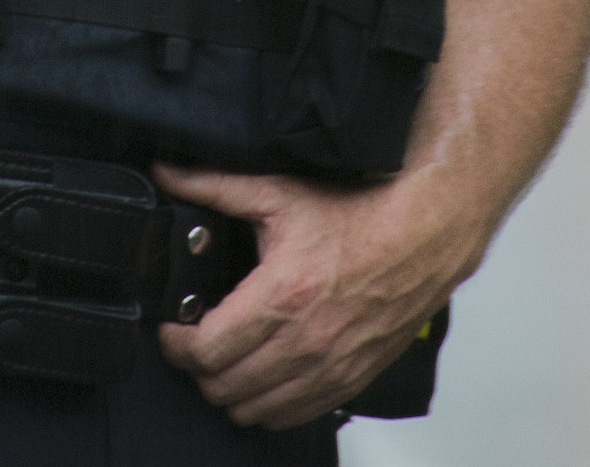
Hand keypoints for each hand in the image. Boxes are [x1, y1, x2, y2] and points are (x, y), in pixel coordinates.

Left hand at [153, 163, 469, 428]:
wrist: (420, 238)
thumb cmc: (357, 215)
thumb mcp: (277, 192)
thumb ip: (214, 186)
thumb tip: (169, 173)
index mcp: (281, 296)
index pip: (206, 350)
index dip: (175, 343)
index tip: (170, 330)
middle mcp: (305, 342)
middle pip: (224, 387)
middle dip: (197, 366)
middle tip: (193, 340)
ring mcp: (328, 368)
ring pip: (255, 411)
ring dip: (230, 390)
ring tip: (224, 358)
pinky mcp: (348, 381)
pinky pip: (292, 417)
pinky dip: (269, 404)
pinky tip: (262, 374)